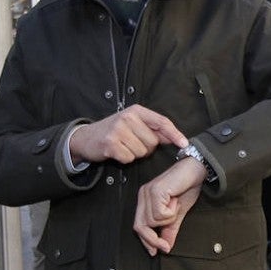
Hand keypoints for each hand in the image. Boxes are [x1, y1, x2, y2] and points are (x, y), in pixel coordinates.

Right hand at [69, 105, 184, 165]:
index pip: (161, 121)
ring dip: (134, 153)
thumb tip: (175, 137)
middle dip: (146, 147)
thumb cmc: (114, 131)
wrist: (86, 138)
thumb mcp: (133, 124)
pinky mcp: (110, 144)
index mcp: (136, 111)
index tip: (184, 143)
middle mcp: (127, 117)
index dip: (174, 134)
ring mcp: (118, 130)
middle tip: (132, 142)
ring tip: (123, 146)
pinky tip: (116, 152)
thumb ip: (153, 129)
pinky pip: (129, 158)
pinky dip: (125, 159)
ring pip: (142, 152)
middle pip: (152, 142)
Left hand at [133, 156, 204, 255]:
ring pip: (152, 221)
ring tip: (176, 206)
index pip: (139, 225)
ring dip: (168, 219)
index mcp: (146, 199)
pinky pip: (160, 214)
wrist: (197, 170)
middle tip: (165, 246)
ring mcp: (148, 192)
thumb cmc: (188, 186)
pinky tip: (176, 201)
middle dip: (152, 239)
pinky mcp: (155, 191)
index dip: (146, 241)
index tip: (156, 251)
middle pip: (140, 226)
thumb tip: (166, 246)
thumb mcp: (178, 213)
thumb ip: (170, 229)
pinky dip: (171, 212)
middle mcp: (144, 195)